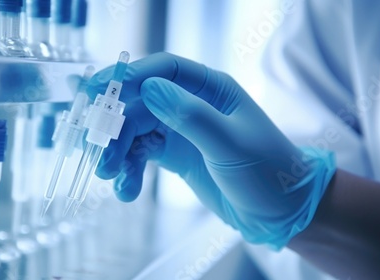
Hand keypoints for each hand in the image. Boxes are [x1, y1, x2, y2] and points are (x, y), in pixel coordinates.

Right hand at [86, 52, 335, 247]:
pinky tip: (126, 190)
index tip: (99, 90)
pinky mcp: (174, 155)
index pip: (164, 70)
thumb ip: (190, 115)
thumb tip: (147, 88)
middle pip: (140, 104)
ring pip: (135, 131)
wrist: (280, 213)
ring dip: (117, 153)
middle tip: (99, 156)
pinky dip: (129, 171)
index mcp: (211, 89)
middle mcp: (191, 104)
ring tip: (109, 178)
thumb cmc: (267, 173)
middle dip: (116, 129)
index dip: (129, 75)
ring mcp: (180, 130)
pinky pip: (141, 155)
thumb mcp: (230, 144)